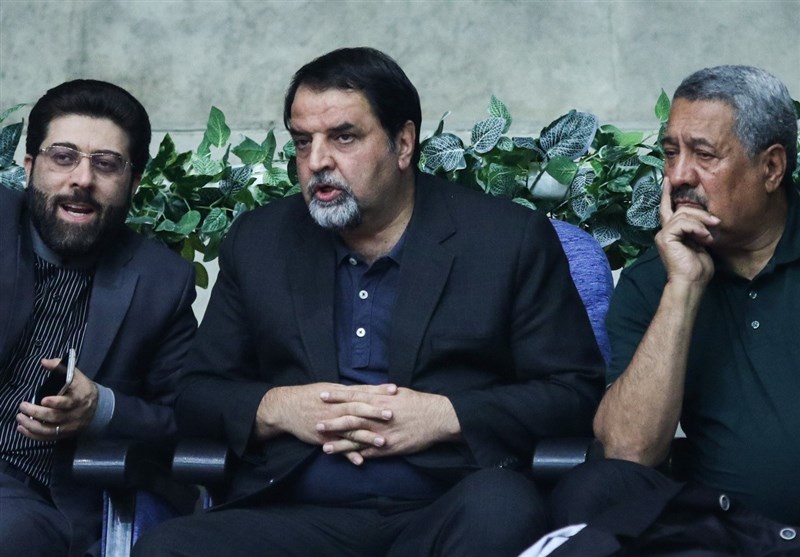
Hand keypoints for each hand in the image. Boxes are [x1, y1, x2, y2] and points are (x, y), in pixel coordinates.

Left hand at [16, 358, 98, 440]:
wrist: (98, 406)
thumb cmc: (82, 388)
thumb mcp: (76, 375)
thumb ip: (60, 367)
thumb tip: (44, 362)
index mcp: (80, 397)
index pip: (69, 402)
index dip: (56, 402)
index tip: (43, 400)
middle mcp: (76, 413)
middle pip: (56, 417)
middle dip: (37, 413)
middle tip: (23, 406)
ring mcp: (71, 426)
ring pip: (50, 430)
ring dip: (32, 425)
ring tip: (20, 417)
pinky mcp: (66, 434)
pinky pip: (48, 437)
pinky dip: (34, 435)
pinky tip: (23, 428)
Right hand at [254, 382, 395, 464]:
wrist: (286, 408)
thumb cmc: (310, 396)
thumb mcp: (329, 388)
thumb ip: (349, 391)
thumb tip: (369, 390)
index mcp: (339, 395)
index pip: (362, 391)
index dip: (378, 390)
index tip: (395, 390)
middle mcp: (336, 408)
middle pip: (358, 410)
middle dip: (375, 412)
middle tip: (392, 415)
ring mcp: (330, 424)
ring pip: (350, 431)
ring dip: (366, 437)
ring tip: (382, 442)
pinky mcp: (324, 438)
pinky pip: (339, 448)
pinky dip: (349, 455)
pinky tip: (361, 462)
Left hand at [316, 386, 460, 460]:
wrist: (437, 418)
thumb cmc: (419, 403)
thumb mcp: (398, 393)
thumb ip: (380, 392)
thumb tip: (367, 389)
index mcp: (380, 400)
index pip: (353, 397)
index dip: (336, 397)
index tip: (321, 396)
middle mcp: (378, 417)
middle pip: (351, 419)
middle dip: (332, 422)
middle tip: (316, 424)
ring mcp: (383, 434)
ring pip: (357, 439)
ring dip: (340, 444)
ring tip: (324, 448)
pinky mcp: (390, 448)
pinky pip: (371, 453)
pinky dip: (358, 456)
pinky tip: (346, 460)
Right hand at [655, 176, 717, 286]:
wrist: (691, 283)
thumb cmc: (697, 269)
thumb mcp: (701, 243)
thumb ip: (699, 229)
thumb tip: (707, 219)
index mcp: (671, 233)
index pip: (667, 209)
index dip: (667, 194)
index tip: (667, 180)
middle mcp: (664, 232)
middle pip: (681, 209)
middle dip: (700, 213)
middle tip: (716, 222)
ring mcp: (663, 234)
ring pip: (683, 214)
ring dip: (702, 222)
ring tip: (710, 235)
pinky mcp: (665, 238)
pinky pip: (682, 223)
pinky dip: (696, 228)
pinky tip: (703, 238)